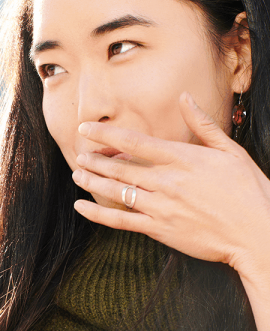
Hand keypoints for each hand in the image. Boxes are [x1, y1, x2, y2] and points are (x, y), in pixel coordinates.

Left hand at [72, 92, 269, 273]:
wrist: (257, 233)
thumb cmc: (248, 190)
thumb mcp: (230, 150)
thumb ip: (202, 124)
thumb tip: (185, 97)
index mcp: (182, 159)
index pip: (134, 142)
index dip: (105, 135)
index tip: (86, 129)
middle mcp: (167, 182)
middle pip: (120, 168)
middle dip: (95, 160)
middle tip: (78, 153)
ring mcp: (161, 207)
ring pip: (117, 192)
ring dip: (93, 182)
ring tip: (77, 173)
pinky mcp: (160, 231)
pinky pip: (121, 222)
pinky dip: (98, 215)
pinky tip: (81, 207)